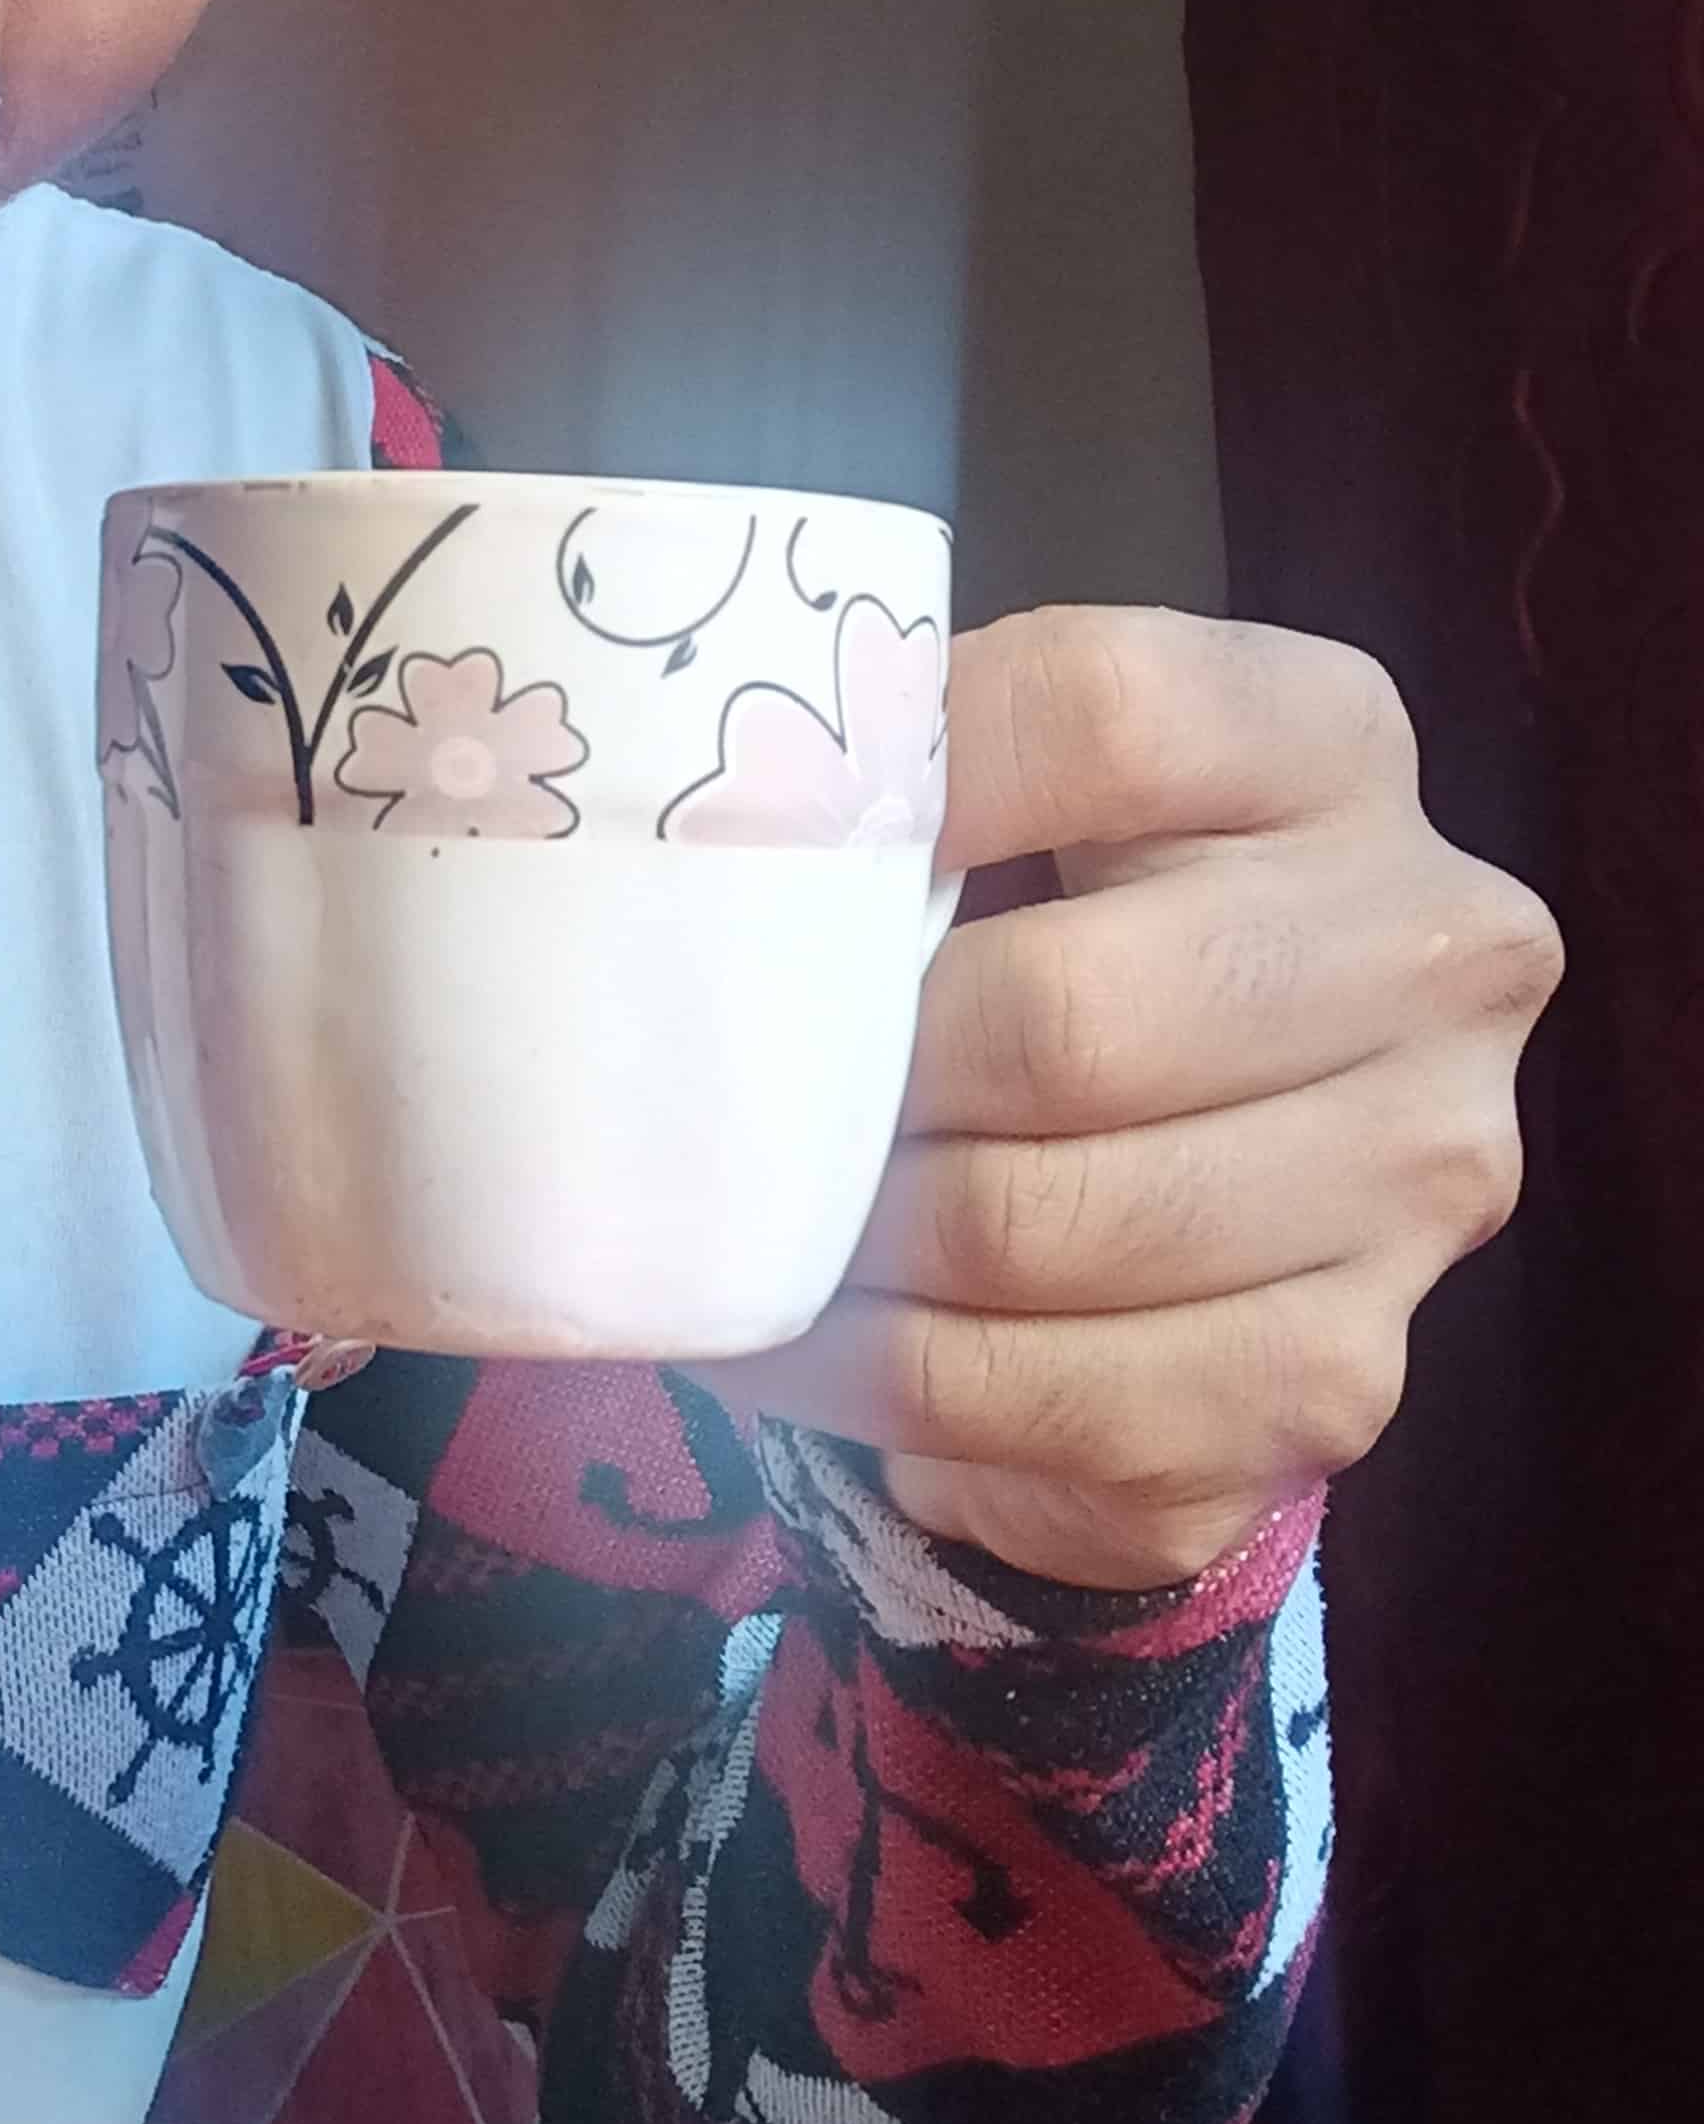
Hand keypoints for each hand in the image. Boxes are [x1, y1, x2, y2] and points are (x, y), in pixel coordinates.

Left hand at [691, 607, 1559, 1592]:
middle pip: (1064, 1018)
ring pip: (1049, 1230)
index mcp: (1331, 742)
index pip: (1098, 720)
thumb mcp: (1024, 785)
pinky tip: (817, 1347)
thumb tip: (695, 832)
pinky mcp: (1339, 1375)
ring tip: (741, 1229)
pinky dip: (898, 1386)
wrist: (1229, 1135)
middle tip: (719, 1100)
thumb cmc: (1070, 916)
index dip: (894, 789)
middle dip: (853, 1079)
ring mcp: (1414, 1178)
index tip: (738, 857)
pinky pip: (1063, 1403)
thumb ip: (905, 766)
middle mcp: (1428, 954)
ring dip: (853, 1250)